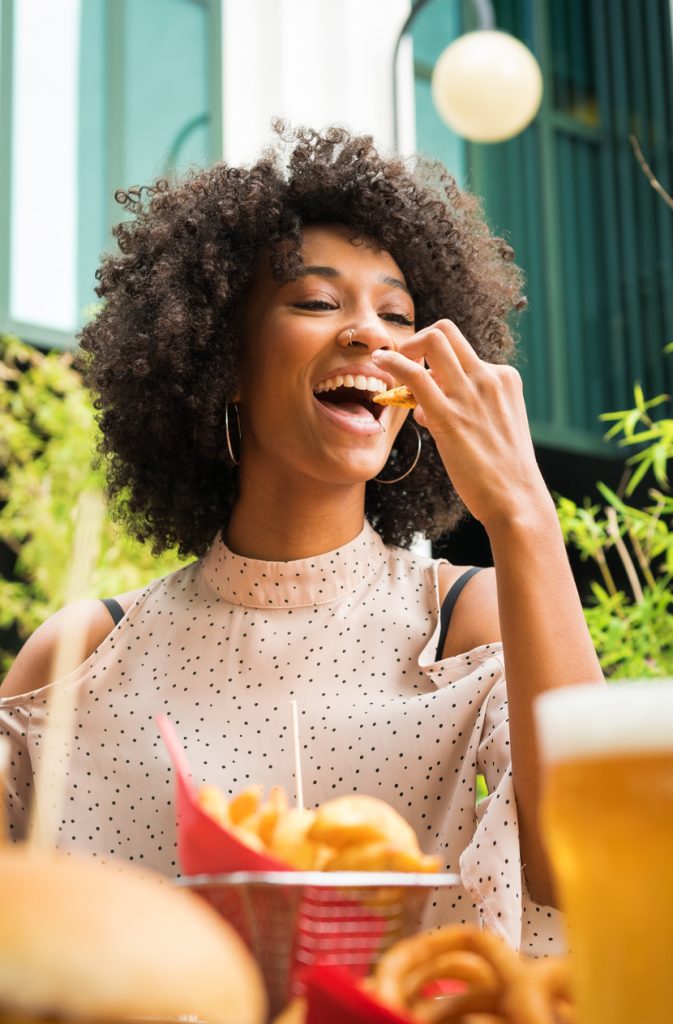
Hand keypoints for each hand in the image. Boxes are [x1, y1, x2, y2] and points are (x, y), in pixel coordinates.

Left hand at [372, 320, 551, 530]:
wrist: (516, 498)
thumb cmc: (502, 470)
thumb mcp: (493, 426)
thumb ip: (464, 409)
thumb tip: (423, 406)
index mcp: (504, 378)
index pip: (463, 350)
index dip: (438, 363)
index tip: (428, 384)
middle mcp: (489, 377)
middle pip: (447, 331)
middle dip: (418, 340)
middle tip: (403, 362)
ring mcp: (470, 394)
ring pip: (433, 340)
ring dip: (405, 348)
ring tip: (387, 364)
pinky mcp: (449, 416)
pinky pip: (416, 375)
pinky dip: (393, 362)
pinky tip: (379, 363)